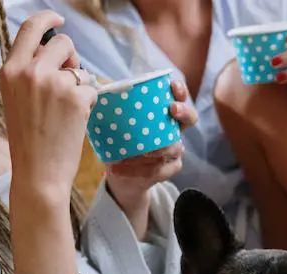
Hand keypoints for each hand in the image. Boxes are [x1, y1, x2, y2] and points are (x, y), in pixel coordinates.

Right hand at [0, 11, 96, 207]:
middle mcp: (29, 72)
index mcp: (9, 70)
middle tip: (70, 79)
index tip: (59, 18)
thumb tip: (55, 49)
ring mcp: (53, 84)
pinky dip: (88, 104)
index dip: (47, 18)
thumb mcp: (15, 99)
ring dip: (80, 84)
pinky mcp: (76, 98)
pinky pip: (91, 88)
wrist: (38, 173)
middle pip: (62, 43)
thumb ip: (29, 72)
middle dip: (71, 57)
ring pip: (80, 67)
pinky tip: (74, 122)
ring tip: (66, 110)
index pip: (30, 29)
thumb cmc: (29, 140)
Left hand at [104, 79, 198, 237]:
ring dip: (155, 148)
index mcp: (163, 114)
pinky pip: (158, 170)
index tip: (172, 86)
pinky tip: (120, 170)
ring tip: (134, 152)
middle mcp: (174, 130)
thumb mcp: (115, 124)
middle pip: (190, 118)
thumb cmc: (119, 142)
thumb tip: (95, 92)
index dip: (179, 91)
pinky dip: (138, 170)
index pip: (178, 98)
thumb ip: (112, 110)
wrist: (121, 174)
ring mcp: (174, 151)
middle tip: (172, 109)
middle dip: (183, 112)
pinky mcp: (169, 169)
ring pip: (173, 147)